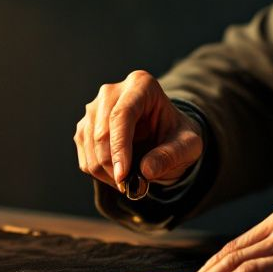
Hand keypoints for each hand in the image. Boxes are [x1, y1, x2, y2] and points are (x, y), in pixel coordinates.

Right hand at [73, 70, 202, 192]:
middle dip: (112, 164)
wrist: (165, 138)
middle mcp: (112, 91)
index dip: (119, 147)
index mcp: (141, 85)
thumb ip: (171, 155)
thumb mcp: (188, 146)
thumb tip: (145, 170)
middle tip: (129, 185)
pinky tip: (117, 175)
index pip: (122, 115)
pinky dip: (98, 172)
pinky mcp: (85, 126)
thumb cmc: (177, 137)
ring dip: (105, 171)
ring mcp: (94, 108)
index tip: (123, 175)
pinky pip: (84, 155)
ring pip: (89, 145)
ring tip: (128, 181)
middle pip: (101, 131)